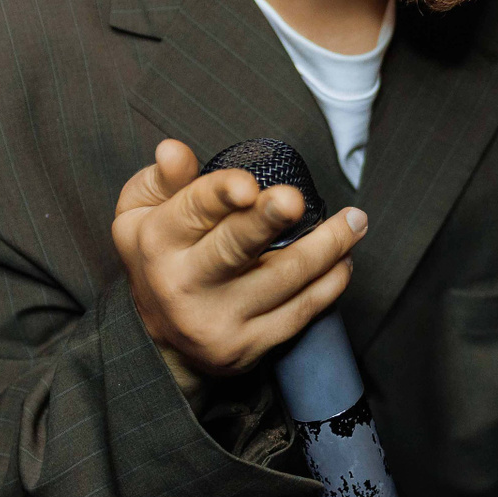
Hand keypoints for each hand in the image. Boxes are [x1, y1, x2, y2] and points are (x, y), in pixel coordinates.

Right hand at [112, 139, 366, 400]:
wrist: (159, 342)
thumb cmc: (160, 259)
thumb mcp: (141, 214)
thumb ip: (163, 179)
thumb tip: (173, 149)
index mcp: (159, 242)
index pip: (192, 210)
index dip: (221, 194)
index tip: (249, 185)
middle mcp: (185, 285)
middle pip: (234, 248)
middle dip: (267, 221)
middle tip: (296, 200)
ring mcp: (219, 320)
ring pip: (285, 278)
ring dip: (329, 245)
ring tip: (356, 220)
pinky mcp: (249, 347)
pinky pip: (302, 311)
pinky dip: (331, 282)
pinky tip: (344, 259)